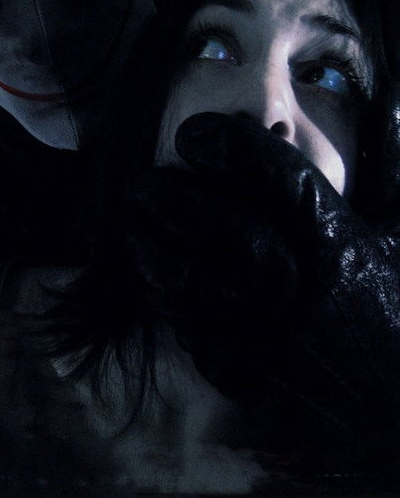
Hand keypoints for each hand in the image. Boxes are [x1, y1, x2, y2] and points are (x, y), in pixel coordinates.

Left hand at [126, 85, 399, 465]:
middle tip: (144, 182)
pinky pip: (192, 332)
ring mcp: (270, 336)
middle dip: (174, 198)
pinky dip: (167, 300)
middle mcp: (301, 288)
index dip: (232, 147)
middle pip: (223, 227)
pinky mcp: (249, 374)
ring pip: (194, 281)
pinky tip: (155, 277)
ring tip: (135, 224)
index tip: (195, 134)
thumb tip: (386, 98)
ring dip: (154, 247)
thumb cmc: (396, 312)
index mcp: (341, 247)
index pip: (282, 179)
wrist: (395, 409)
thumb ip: (388, 170)